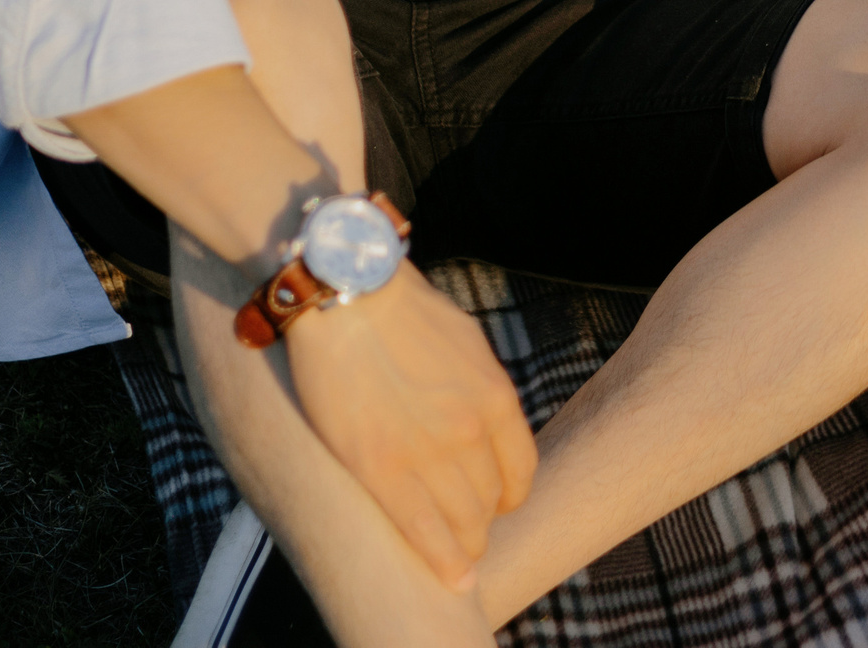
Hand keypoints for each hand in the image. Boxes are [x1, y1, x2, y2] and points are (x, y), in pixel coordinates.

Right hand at [282, 263, 537, 589]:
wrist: (347, 293)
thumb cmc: (400, 309)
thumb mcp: (465, 342)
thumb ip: (478, 387)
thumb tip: (482, 417)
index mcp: (495, 397)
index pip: (519, 472)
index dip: (508, 496)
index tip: (495, 502)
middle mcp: (469, 431)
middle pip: (489, 503)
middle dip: (482, 523)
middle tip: (468, 531)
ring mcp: (425, 454)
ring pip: (461, 524)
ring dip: (463, 545)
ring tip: (457, 554)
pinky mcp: (378, 469)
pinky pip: (420, 532)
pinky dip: (439, 560)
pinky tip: (449, 574)